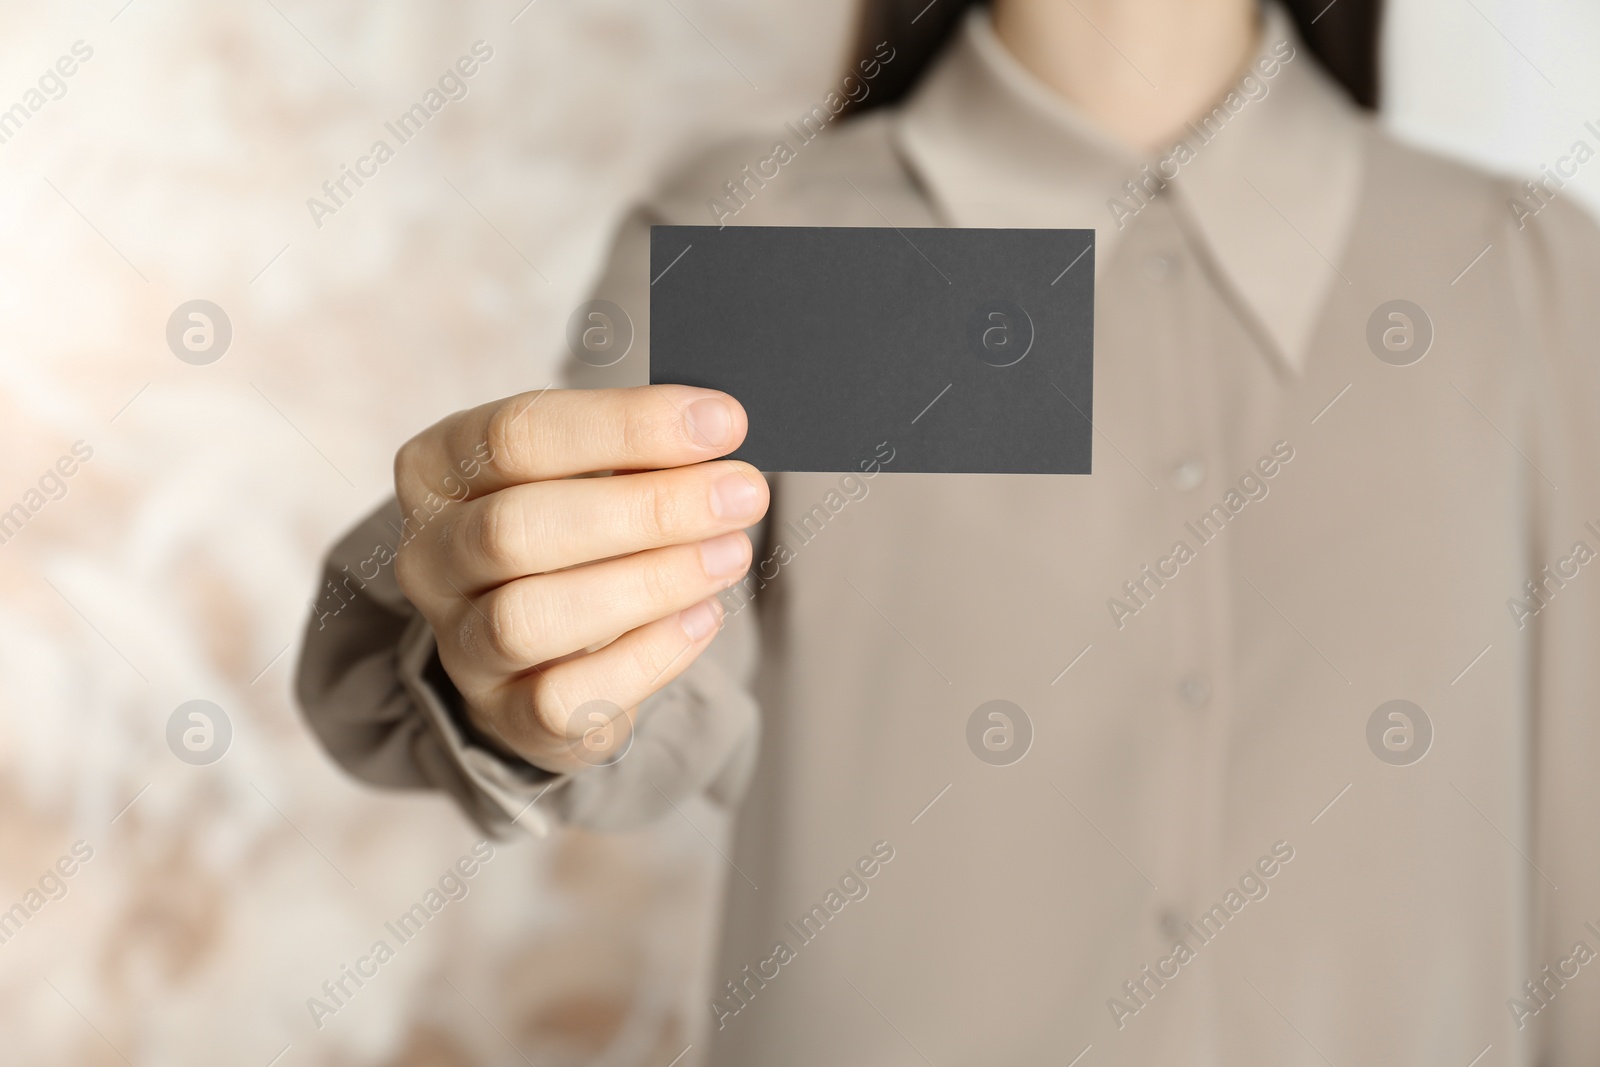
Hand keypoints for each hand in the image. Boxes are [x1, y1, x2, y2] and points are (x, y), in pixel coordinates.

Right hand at [392, 386, 767, 771]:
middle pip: (516, 529)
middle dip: (646, 509)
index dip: (626, 425)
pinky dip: (647, 658)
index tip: (723, 422)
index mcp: (439, 469)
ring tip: (729, 555)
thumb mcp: (589, 468)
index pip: (516, 434)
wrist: (546, 642)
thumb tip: (716, 429)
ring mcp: (458, 644)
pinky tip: (702, 617)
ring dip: (649, 583)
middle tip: (740, 494)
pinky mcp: (504, 715)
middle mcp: (430, 557)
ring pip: (529, 619)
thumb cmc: (576, 530)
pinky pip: (562, 701)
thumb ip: (636, 450)